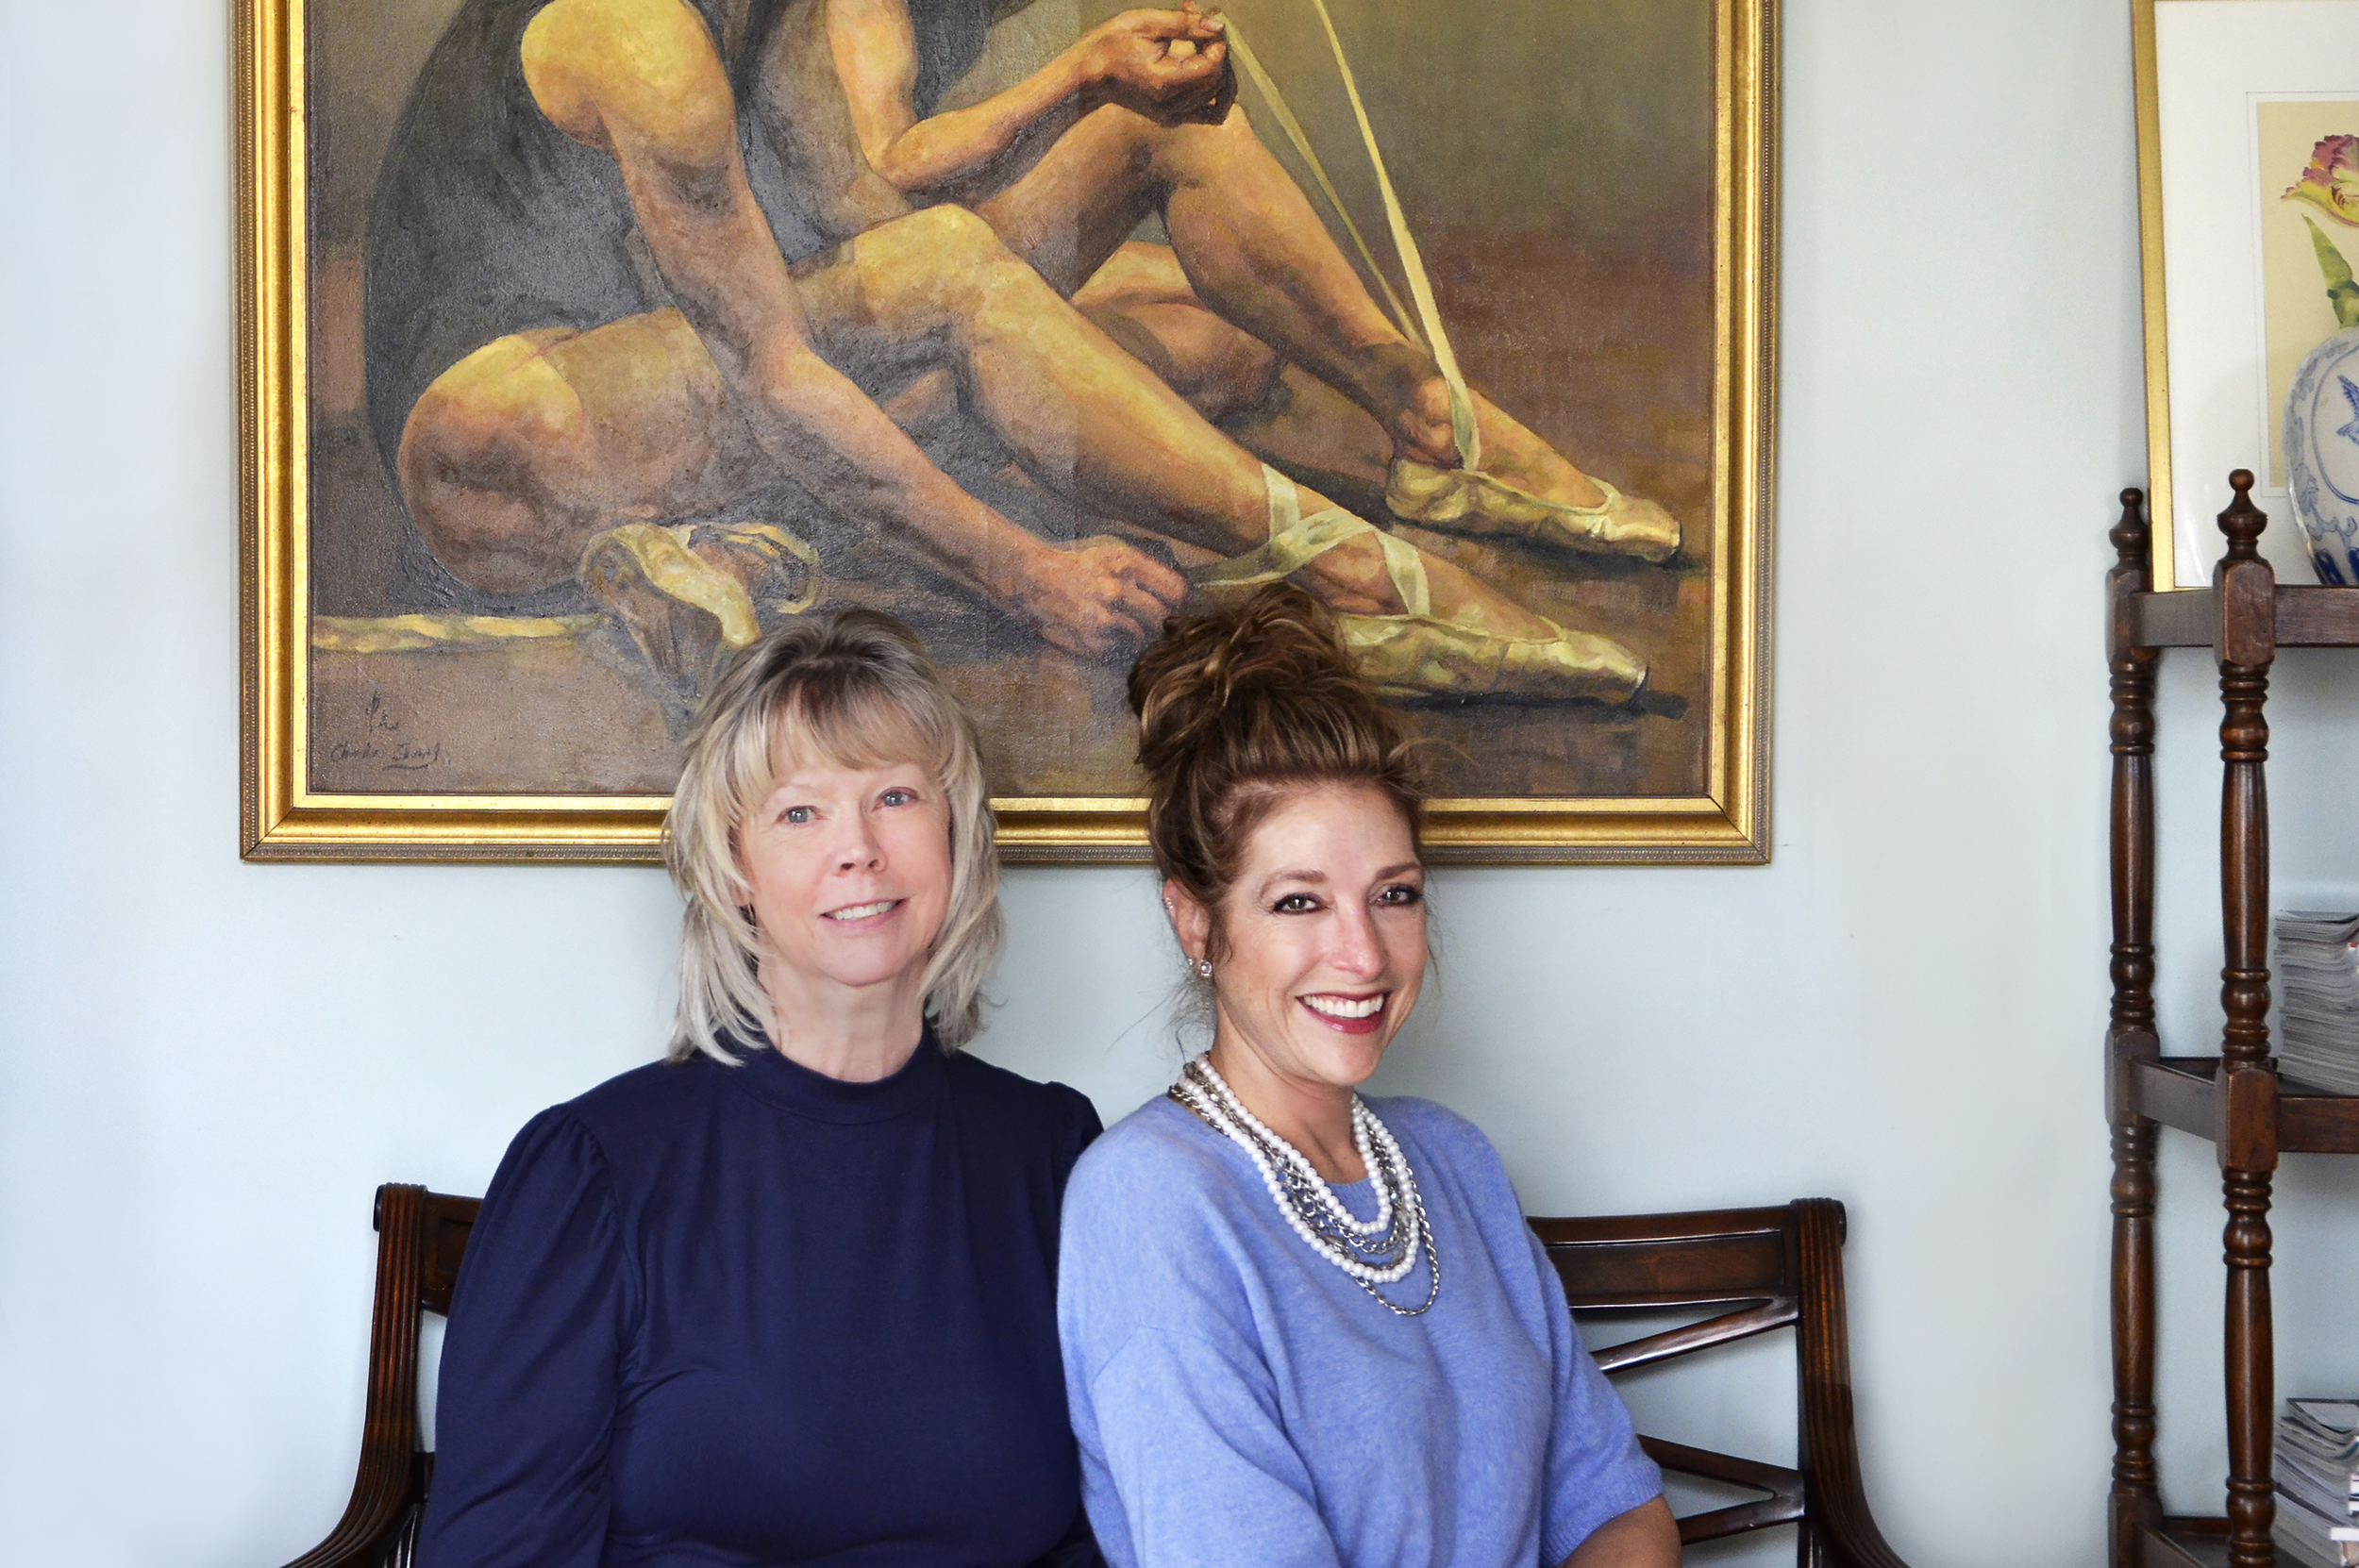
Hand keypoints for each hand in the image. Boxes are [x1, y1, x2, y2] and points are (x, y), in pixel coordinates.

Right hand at [1008, 536, 1188, 657]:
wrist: (1033, 578)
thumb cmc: (1077, 566)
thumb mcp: (1112, 555)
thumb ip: (1145, 572)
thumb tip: (1181, 596)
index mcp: (1126, 564)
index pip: (1175, 591)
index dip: (1176, 601)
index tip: (1172, 605)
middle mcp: (1118, 590)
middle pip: (1161, 618)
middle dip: (1157, 622)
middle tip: (1145, 619)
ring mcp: (1104, 617)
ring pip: (1141, 636)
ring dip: (1132, 633)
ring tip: (1113, 621)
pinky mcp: (1091, 639)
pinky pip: (1116, 648)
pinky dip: (1109, 644)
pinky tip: (1095, 630)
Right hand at [1076, 6, 1230, 123]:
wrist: (1091, 74)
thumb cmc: (1113, 44)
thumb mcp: (1147, 24)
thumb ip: (1186, 25)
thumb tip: (1219, 27)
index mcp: (1166, 83)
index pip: (1212, 68)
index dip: (1217, 44)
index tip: (1204, 24)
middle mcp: (1172, 106)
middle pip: (1218, 81)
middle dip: (1218, 51)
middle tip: (1202, 27)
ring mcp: (1174, 116)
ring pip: (1217, 94)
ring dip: (1217, 65)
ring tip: (1200, 41)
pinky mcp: (1174, 117)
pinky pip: (1209, 111)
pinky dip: (1216, 91)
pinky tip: (1209, 68)